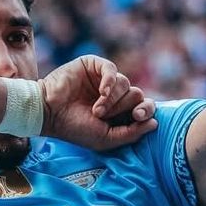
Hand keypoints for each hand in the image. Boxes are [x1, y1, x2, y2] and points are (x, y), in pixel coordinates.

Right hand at [38, 55, 156, 149]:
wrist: (50, 113)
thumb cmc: (75, 128)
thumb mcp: (106, 139)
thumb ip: (132, 133)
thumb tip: (155, 123)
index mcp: (120, 112)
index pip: (144, 107)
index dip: (146, 110)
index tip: (137, 117)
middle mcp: (115, 95)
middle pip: (137, 94)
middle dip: (124, 106)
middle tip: (105, 115)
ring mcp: (105, 80)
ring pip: (126, 83)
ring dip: (112, 99)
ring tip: (96, 110)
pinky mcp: (94, 66)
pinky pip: (112, 69)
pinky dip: (110, 81)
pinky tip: (102, 92)